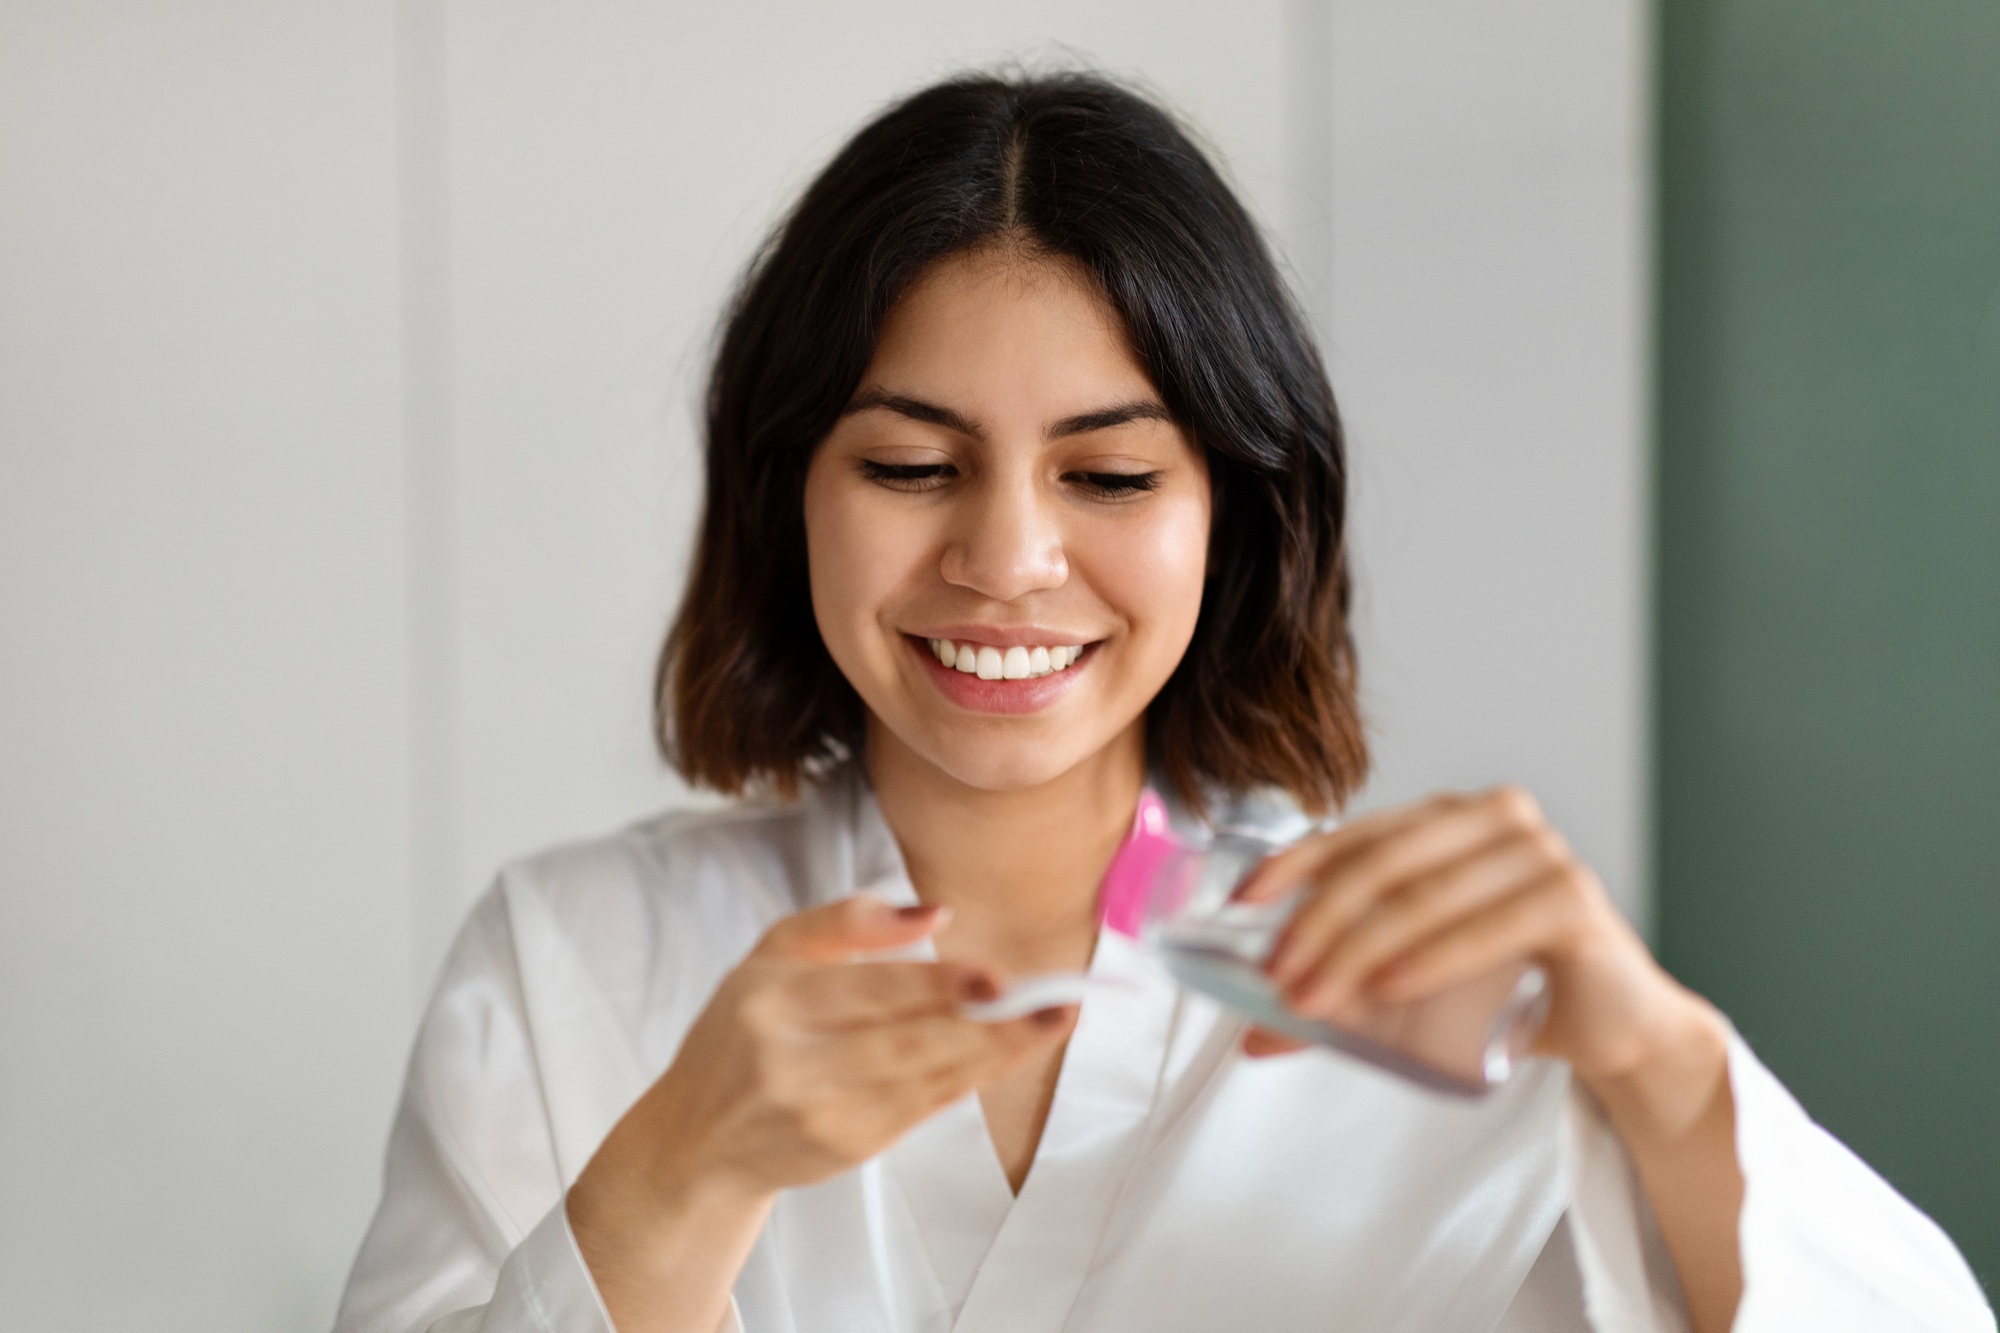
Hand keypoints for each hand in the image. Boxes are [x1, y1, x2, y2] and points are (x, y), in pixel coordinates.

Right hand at [567, 894, 1071, 1332]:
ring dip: (997, 1053)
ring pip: (928, 1079)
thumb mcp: (772, 954)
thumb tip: (933, 913)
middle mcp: (794, 1063)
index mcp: (773, 1001)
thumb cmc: (741, 1032)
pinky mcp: (847, 1148)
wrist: (697, 1140)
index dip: (939, 985)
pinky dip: (970, 1079)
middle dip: (991, 1025)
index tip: (998, 976)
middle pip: (910, 1042)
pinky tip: (1006, 1054)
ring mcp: (822, 1113)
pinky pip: (924, 1108)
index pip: (871, 990)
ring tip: (1049, 1025)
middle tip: (1055, 1005)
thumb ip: (848, 921)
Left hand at [1235, 786, 1744, 1332]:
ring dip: (1359, 951)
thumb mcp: (1416, 983)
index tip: (1242, 904)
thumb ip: (1343, 996)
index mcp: (1449, 819)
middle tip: (1278, 982)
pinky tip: (1390, 984)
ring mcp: (1540, 852)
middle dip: (1319, 925)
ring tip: (1315, 1000)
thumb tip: (1254, 1032)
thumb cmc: (1509, 991)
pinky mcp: (1574, 899)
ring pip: (1425, 897)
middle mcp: (1495, 817)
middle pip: (1382, 866)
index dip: (1293, 865)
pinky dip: (1434, 957)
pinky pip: (1489, 925)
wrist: (1613, 1029)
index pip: (1356, 834)